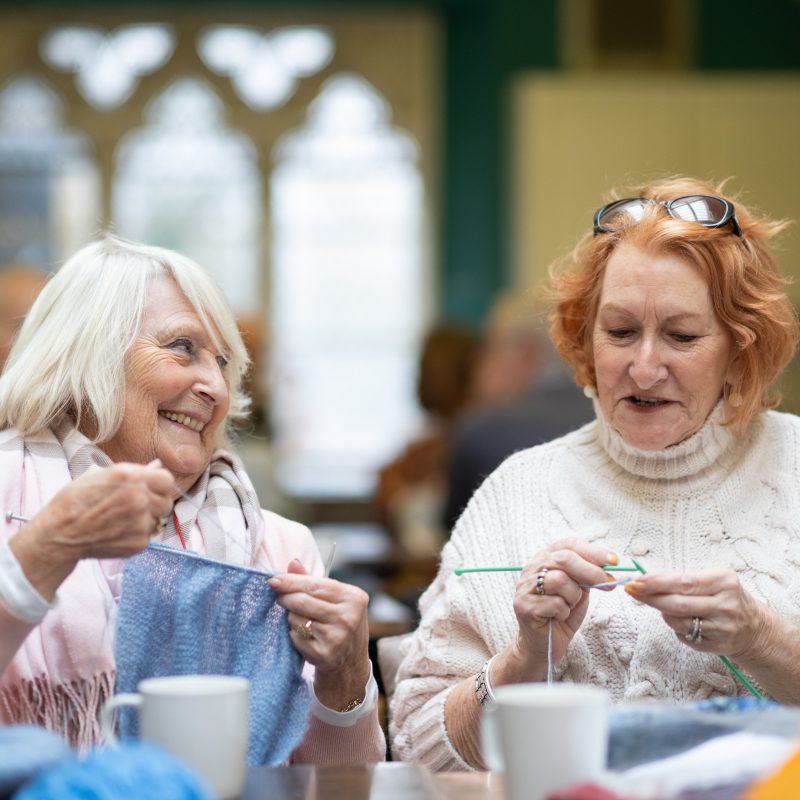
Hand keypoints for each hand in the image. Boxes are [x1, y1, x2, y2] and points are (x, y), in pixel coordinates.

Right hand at [10, 460, 174, 597]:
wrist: (60, 534)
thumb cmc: (75, 501)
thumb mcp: (100, 476)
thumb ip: (134, 472)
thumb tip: (157, 467)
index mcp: (131, 477)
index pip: (167, 479)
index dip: (160, 485)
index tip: (152, 489)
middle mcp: (139, 498)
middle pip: (167, 501)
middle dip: (155, 503)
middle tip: (135, 506)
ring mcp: (140, 522)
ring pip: (157, 520)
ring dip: (145, 519)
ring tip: (120, 519)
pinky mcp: (138, 543)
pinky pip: (147, 536)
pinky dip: (136, 535)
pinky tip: (116, 531)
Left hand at [268, 560, 370, 709]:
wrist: (350, 662)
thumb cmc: (339, 622)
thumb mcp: (334, 599)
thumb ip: (313, 581)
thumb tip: (292, 562)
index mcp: (353, 597)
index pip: (315, 584)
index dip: (291, 581)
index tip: (273, 580)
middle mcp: (348, 616)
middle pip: (302, 601)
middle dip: (285, 598)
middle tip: (280, 599)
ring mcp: (337, 637)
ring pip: (297, 619)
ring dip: (291, 618)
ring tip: (302, 620)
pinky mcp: (325, 654)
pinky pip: (296, 637)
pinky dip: (294, 635)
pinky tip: (305, 636)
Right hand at [509, 539, 616, 675]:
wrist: (544, 645)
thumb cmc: (562, 615)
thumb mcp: (579, 592)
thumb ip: (588, 577)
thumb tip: (609, 567)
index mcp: (545, 559)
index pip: (568, 544)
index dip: (592, 550)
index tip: (614, 560)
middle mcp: (532, 568)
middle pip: (564, 558)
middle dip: (590, 571)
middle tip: (606, 583)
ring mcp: (525, 586)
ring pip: (560, 580)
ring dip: (573, 597)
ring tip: (569, 606)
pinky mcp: (523, 606)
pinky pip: (555, 603)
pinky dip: (564, 612)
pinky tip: (558, 617)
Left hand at [624, 569, 769, 659]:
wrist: (755, 628)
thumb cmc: (725, 598)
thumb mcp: (712, 580)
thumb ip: (682, 580)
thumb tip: (646, 581)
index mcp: (724, 582)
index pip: (683, 582)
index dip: (657, 582)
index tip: (636, 581)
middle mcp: (726, 605)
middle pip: (678, 603)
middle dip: (651, 598)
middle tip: (632, 591)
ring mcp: (722, 628)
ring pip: (678, 621)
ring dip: (662, 613)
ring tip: (662, 605)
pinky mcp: (717, 646)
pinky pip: (684, 636)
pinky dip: (675, 627)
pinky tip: (682, 621)